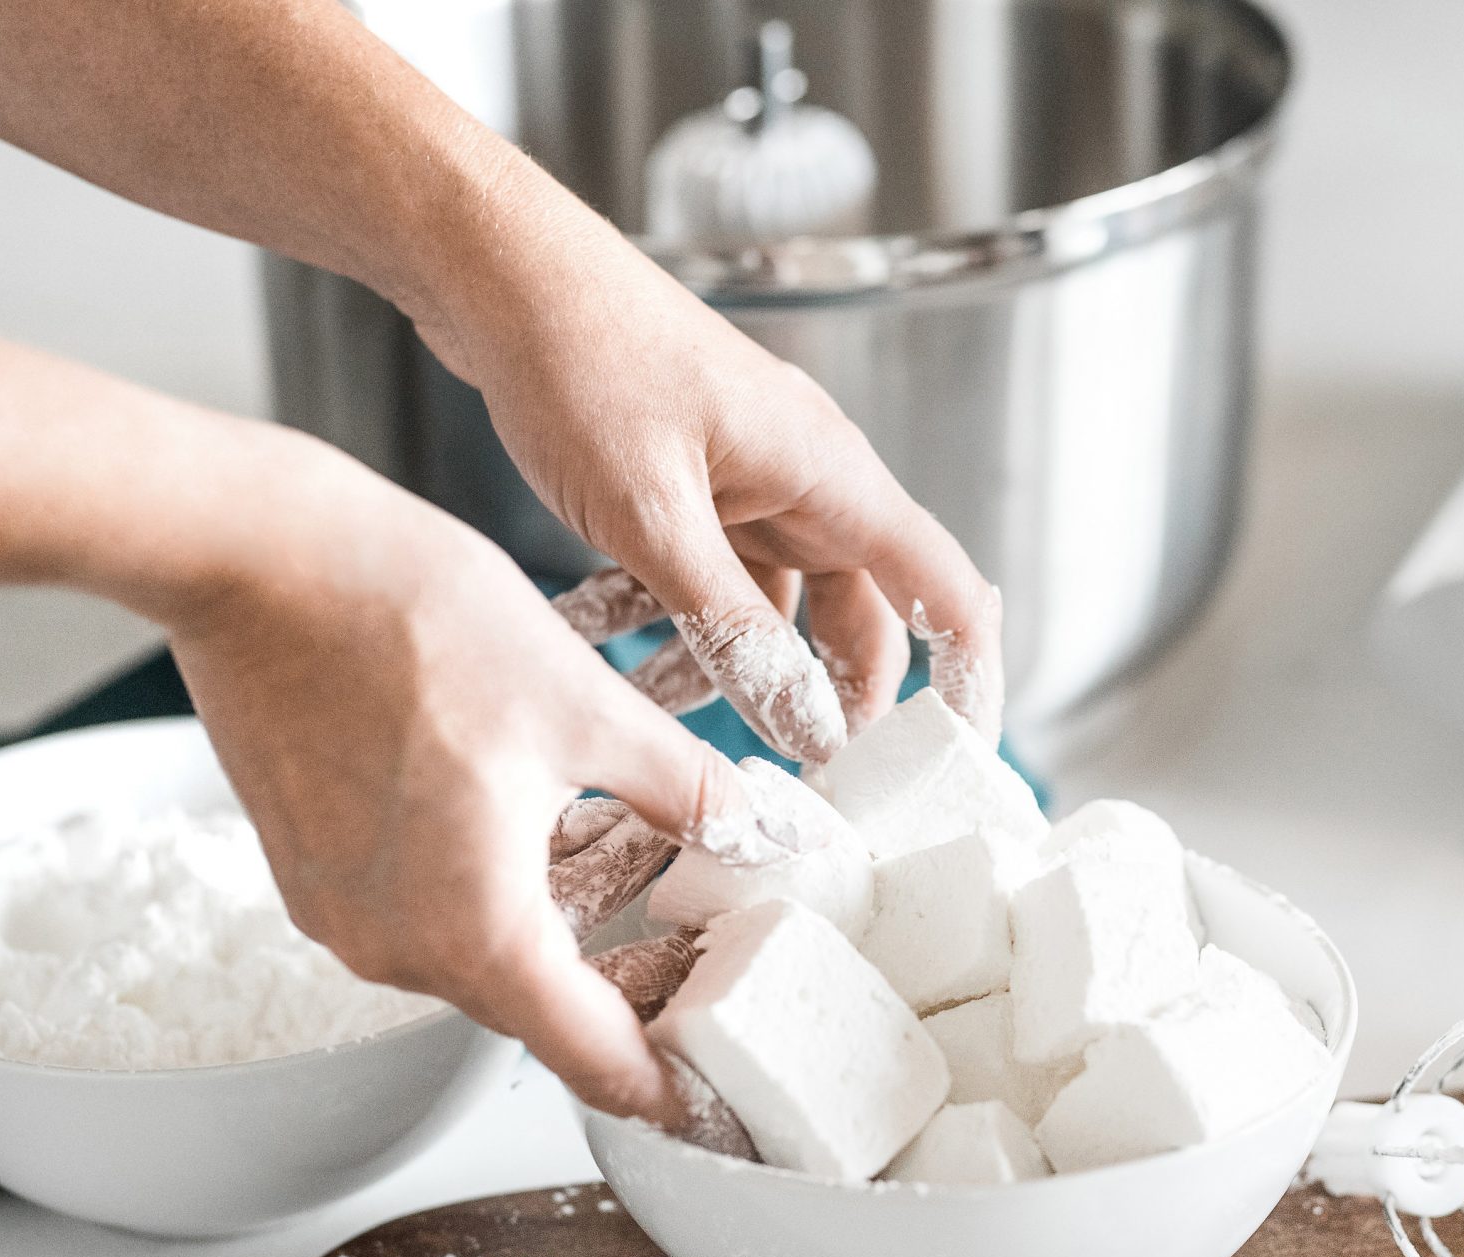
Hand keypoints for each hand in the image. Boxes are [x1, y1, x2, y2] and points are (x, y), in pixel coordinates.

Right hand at [163, 437, 771, 1122]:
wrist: (256, 555)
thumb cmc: (409, 622)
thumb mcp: (590, 708)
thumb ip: (688, 790)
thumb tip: (761, 828)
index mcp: (477, 935)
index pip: (595, 1059)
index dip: (669, 1086)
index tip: (718, 1104)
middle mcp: (399, 948)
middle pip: (547, 1005)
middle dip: (635, 976)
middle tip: (716, 941)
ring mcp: (345, 911)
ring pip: (492, 947)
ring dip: (575, 913)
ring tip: (655, 850)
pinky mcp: (316, 864)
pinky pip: (434, 904)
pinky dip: (506, 880)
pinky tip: (563, 812)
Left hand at [411, 191, 1003, 753]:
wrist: (495, 270)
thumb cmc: (581, 358)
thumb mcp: (652, 519)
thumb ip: (731, 631)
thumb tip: (808, 727)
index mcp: (832, 477)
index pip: (948, 594)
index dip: (969, 680)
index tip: (956, 760)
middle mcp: (808, 481)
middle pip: (860, 617)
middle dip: (829, 700)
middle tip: (793, 779)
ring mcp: (752, 483)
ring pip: (772, 609)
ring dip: (723, 665)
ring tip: (654, 710)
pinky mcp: (695, 485)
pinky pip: (708, 579)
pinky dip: (664, 617)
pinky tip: (596, 638)